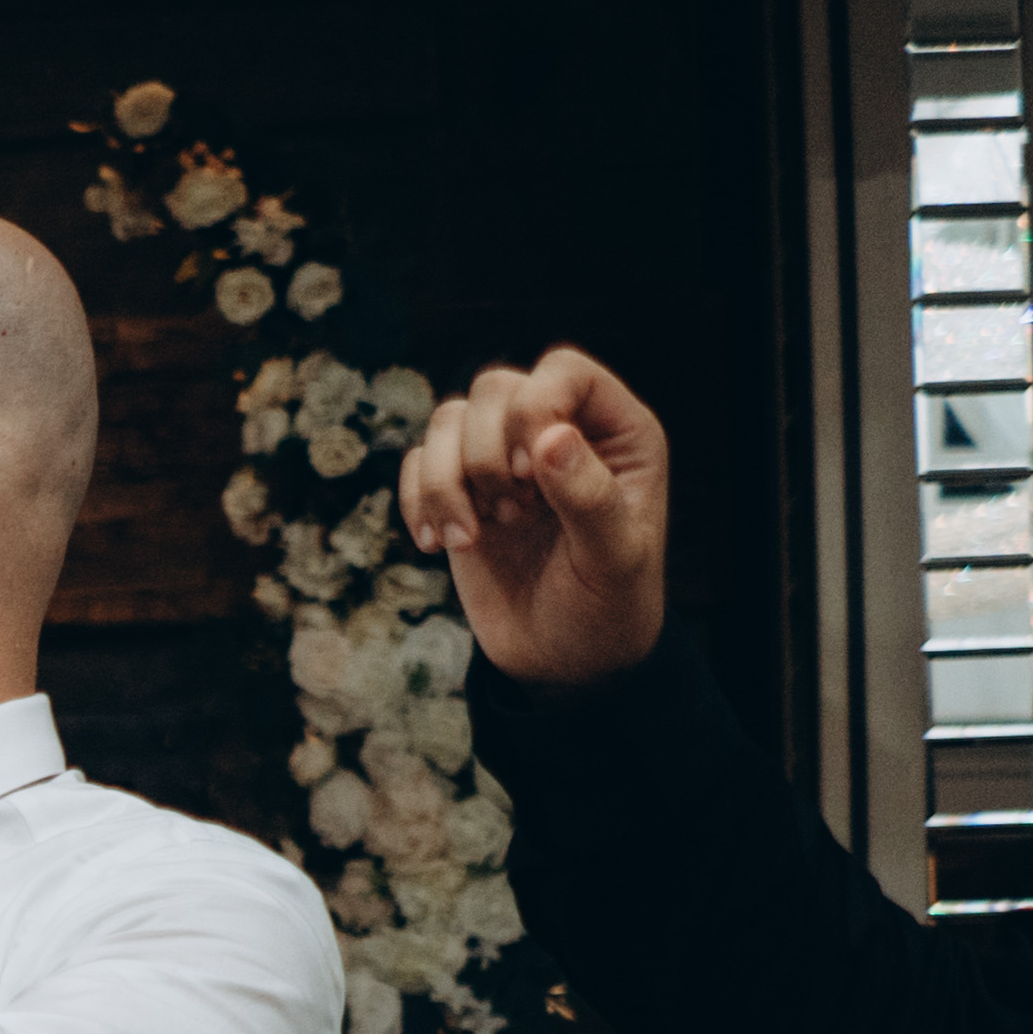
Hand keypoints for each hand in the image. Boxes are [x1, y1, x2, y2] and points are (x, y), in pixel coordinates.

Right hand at [398, 345, 669, 689]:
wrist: (565, 661)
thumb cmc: (607, 609)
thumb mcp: (614, 559)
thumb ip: (588, 497)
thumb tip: (548, 438)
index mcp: (616, 434)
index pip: (563, 372)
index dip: (534, 407)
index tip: (526, 470)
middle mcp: (558, 433)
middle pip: (494, 388)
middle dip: (483, 452)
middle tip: (508, 513)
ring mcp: (504, 462)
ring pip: (447, 420)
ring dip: (445, 482)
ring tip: (471, 538)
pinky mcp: (460, 492)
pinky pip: (417, 462)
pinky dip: (416, 502)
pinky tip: (438, 547)